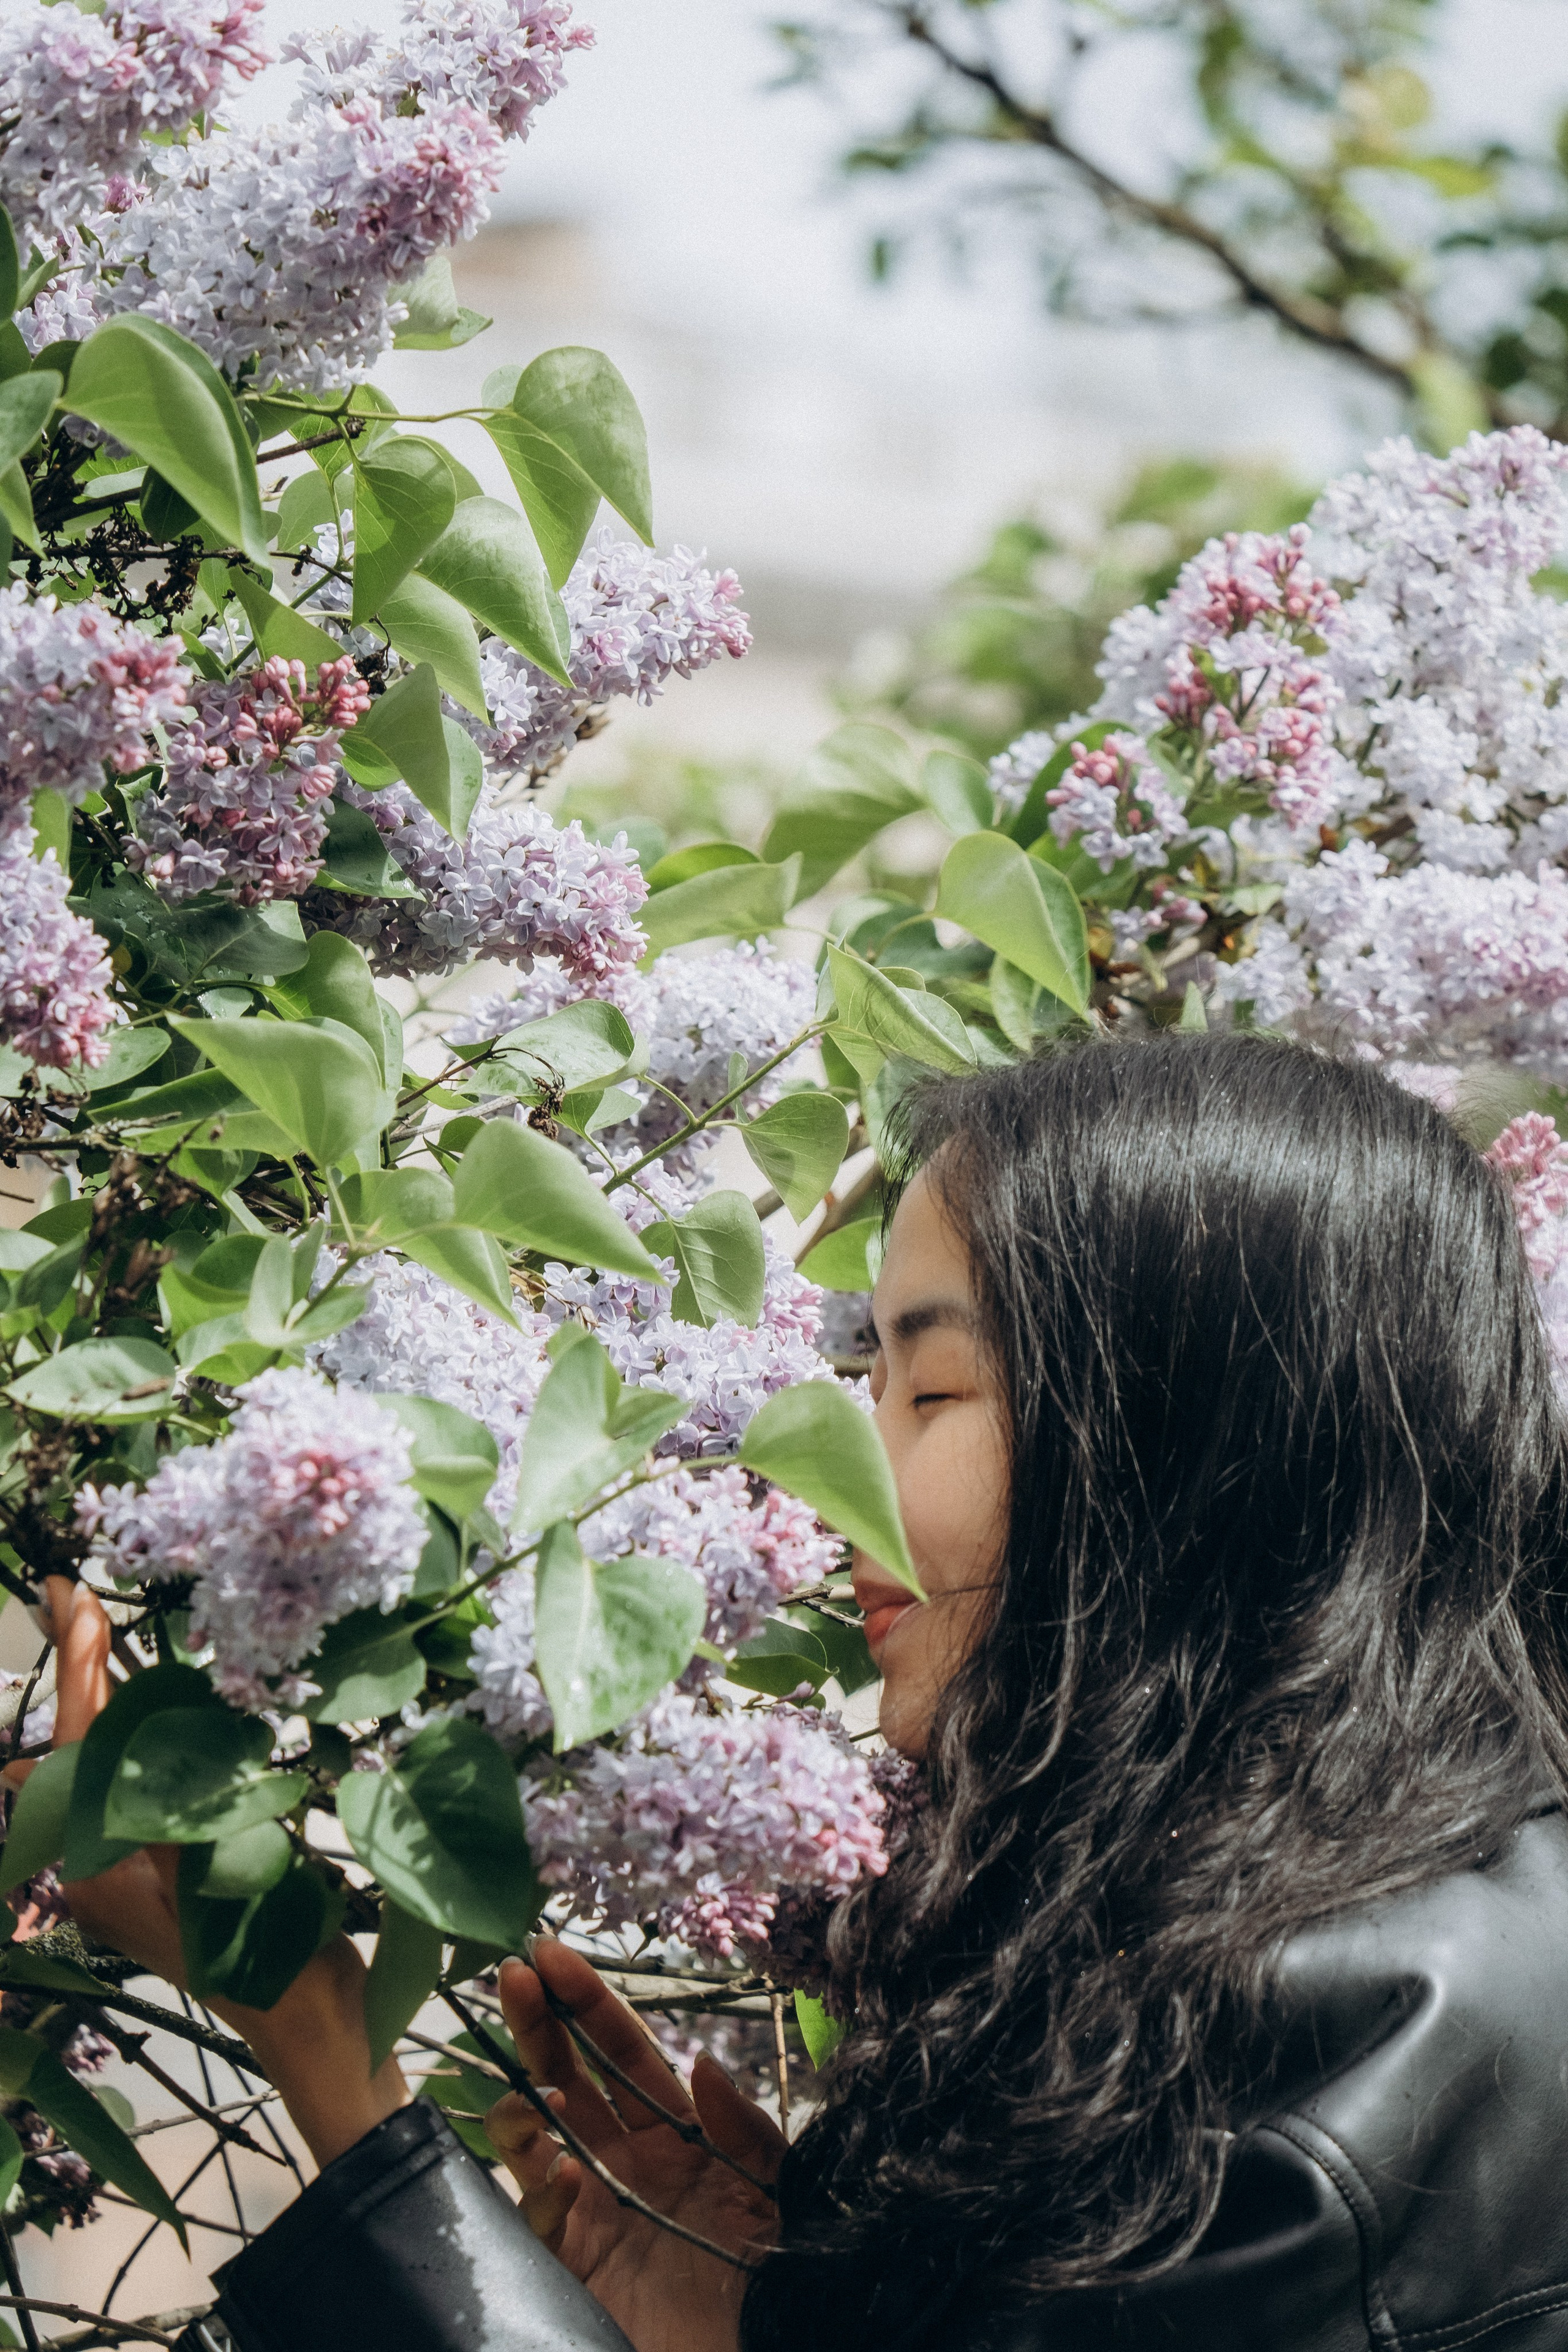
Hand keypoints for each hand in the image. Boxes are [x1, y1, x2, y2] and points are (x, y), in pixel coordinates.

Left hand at [17, 1578, 409, 2169]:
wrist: (315, 2025)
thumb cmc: (269, 1958)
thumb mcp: (213, 1877)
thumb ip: (165, 1812)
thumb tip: (119, 1745)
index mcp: (92, 1866)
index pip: (76, 1744)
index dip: (78, 1666)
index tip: (80, 1597)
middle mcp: (98, 1861)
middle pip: (78, 1741)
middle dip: (76, 1662)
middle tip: (68, 1587)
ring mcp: (132, 1861)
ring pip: (106, 1755)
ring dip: (102, 1686)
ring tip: (95, 1620)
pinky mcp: (168, 1859)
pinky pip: (141, 1776)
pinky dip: (142, 1724)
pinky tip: (155, 1688)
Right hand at [486, 1942, 783, 2351]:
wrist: (762, 2349)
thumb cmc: (777, 2271)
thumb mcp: (778, 2187)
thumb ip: (745, 2126)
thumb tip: (699, 2065)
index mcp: (674, 2131)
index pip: (621, 2050)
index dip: (587, 2000)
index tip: (551, 1952)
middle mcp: (623, 2160)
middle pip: (565, 2075)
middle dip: (536, 2024)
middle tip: (513, 1975)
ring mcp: (592, 2209)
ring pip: (532, 2142)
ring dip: (522, 2109)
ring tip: (538, 2093)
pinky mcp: (573, 2265)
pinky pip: (542, 2219)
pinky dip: (545, 2191)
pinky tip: (563, 2172)